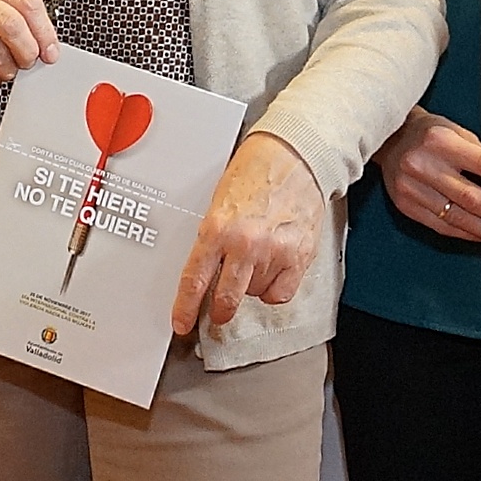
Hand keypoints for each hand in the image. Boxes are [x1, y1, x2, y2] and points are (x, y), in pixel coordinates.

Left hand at [171, 133, 321, 337]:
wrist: (293, 157)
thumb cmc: (255, 174)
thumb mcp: (218, 203)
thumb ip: (211, 239)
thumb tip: (202, 272)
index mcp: (216, 228)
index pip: (194, 279)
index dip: (186, 308)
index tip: (182, 323)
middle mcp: (244, 243)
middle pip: (226, 298)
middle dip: (220, 312)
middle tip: (218, 313)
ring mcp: (273, 252)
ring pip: (254, 294)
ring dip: (251, 286)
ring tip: (254, 260)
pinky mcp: (298, 257)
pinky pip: (280, 293)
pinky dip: (275, 288)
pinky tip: (273, 270)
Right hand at [375, 107, 480, 245]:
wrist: (387, 139)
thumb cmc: (427, 133)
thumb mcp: (455, 131)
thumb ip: (479, 153)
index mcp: (441, 141)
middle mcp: (424, 165)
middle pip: (473, 197)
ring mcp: (412, 188)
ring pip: (457, 216)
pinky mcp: (406, 205)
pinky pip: (440, 225)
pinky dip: (464, 232)